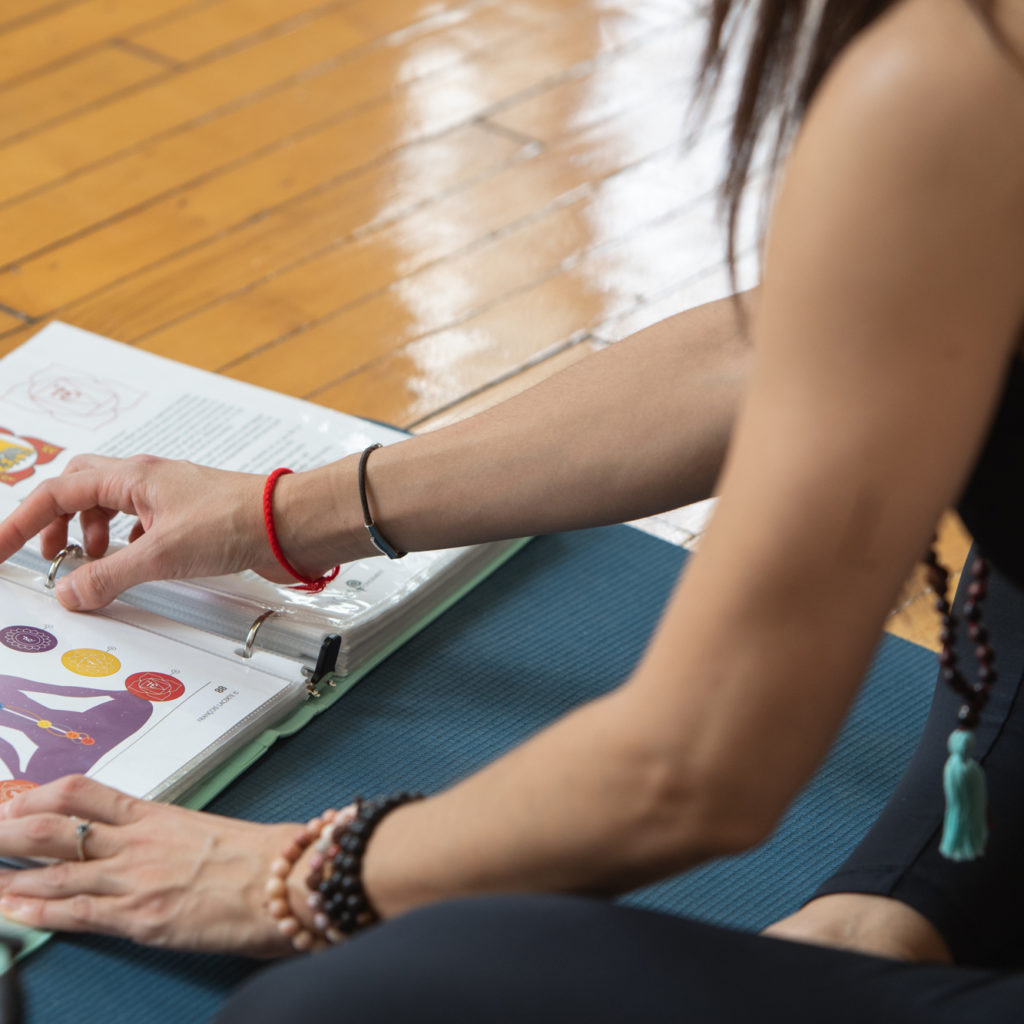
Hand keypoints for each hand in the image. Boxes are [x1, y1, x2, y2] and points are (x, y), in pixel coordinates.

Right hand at [0, 454, 341, 609]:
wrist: (290, 524)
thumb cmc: (236, 521)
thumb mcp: (160, 555)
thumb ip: (110, 575)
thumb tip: (70, 592)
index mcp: (130, 478)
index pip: (56, 492)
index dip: (20, 523)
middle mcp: (146, 480)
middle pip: (79, 490)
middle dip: (56, 523)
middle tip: (50, 557)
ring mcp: (169, 496)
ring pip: (111, 506)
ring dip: (92, 534)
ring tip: (91, 565)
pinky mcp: (190, 515)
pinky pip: (141, 522)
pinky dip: (125, 542)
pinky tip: (133, 563)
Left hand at [0, 776, 302, 955]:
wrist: (290, 879)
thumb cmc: (263, 856)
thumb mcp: (209, 831)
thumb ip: (172, 836)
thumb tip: (153, 845)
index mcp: (156, 815)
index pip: (82, 792)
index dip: (37, 796)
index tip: (13, 803)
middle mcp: (138, 843)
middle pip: (52, 828)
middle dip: (6, 833)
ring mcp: (136, 880)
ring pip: (54, 872)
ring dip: (8, 876)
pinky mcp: (141, 918)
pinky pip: (77, 914)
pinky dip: (38, 913)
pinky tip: (12, 913)